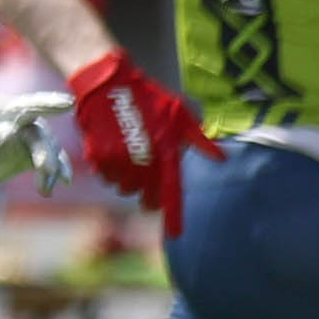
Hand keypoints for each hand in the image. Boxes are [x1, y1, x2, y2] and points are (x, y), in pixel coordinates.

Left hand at [0, 93, 75, 194]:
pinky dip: (56, 172)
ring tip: (46, 190)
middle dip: (48, 154)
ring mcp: (22, 138)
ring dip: (52, 168)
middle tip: (49, 174)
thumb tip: (14, 134)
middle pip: (40, 135)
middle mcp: (14, 121)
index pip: (26, 107)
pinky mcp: (24, 155)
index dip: (48, 104)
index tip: (68, 104)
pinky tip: (62, 183)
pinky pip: (47, 162)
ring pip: (48, 150)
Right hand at [65, 50, 222, 235]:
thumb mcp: (181, 113)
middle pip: (145, 197)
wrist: (108, 84)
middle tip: (148, 181)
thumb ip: (199, 139)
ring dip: (128, 182)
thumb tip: (221, 158)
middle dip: (148, 195)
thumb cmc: (149, 97)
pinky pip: (105, 178)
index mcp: (165, 153)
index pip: (171, 192)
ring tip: (131, 160)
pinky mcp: (97, 157)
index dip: (173, 215)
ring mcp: (117, 161)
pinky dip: (110, 172)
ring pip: (124, 189)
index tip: (177, 234)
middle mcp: (142, 162)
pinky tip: (114, 154)